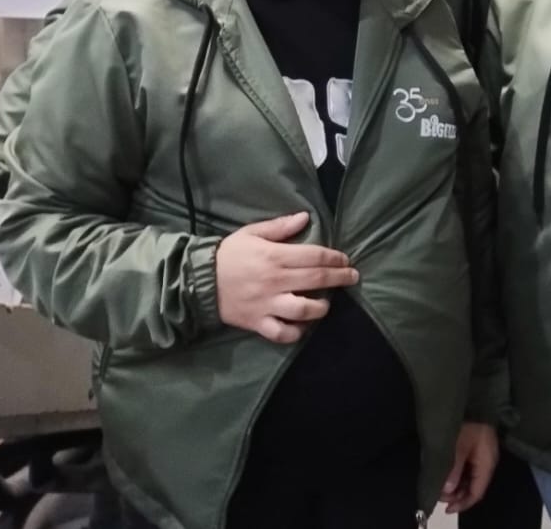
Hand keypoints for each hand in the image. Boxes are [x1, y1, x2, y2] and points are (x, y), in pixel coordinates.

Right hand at [216, 212, 357, 343]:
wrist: (198, 281)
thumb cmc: (228, 254)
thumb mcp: (251, 233)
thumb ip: (280, 227)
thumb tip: (306, 217)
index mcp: (275, 256)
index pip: (315, 256)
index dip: (335, 258)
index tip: (345, 260)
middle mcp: (275, 281)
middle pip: (316, 280)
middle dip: (340, 278)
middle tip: (352, 277)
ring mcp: (267, 304)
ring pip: (303, 310)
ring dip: (320, 308)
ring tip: (326, 304)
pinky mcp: (257, 322)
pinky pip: (281, 333)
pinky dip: (295, 333)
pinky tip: (303, 326)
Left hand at [441, 422, 498, 513]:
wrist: (476, 398)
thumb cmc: (469, 422)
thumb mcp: (458, 445)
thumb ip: (453, 468)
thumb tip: (447, 490)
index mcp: (486, 463)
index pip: (477, 492)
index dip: (463, 503)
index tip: (447, 509)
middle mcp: (487, 462)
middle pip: (474, 487)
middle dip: (457, 495)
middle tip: (440, 496)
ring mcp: (482, 454)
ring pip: (470, 478)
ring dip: (456, 485)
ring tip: (440, 486)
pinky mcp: (476, 447)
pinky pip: (468, 468)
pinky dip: (457, 474)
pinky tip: (446, 474)